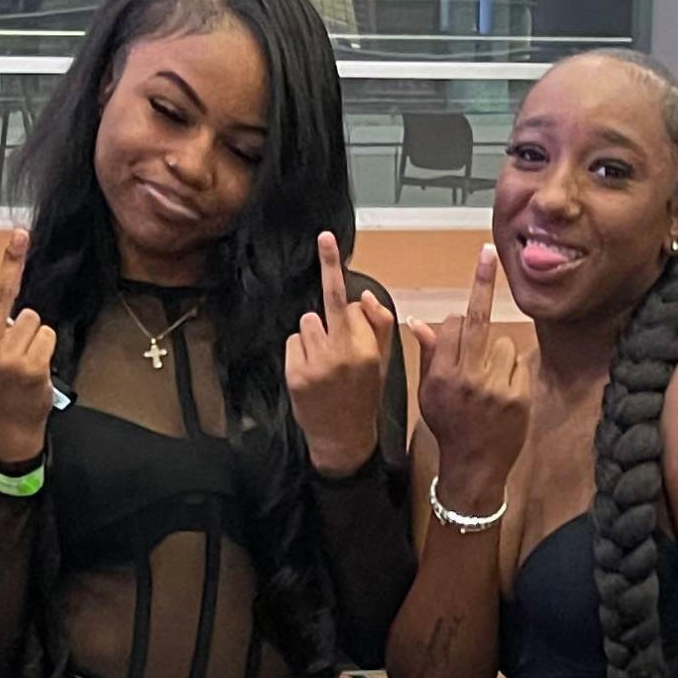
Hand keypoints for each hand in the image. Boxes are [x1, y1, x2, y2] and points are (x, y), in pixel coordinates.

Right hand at [0, 227, 55, 457]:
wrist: (7, 422)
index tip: (5, 251)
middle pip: (1, 291)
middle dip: (13, 257)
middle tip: (20, 235)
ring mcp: (6, 359)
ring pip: (30, 318)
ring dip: (30, 333)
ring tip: (20, 354)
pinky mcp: (31, 368)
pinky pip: (46, 335)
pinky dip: (45, 346)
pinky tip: (34, 363)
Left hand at [285, 231, 398, 475]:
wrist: (343, 439)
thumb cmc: (364, 396)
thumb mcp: (383, 363)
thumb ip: (378, 325)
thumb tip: (361, 296)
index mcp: (367, 349)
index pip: (351, 304)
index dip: (345, 290)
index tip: (327, 240)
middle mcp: (341, 353)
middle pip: (329, 304)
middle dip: (327, 269)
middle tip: (325, 238)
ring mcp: (315, 364)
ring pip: (309, 322)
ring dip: (316, 334)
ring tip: (326, 361)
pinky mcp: (295, 374)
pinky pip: (295, 342)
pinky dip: (301, 351)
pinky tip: (312, 371)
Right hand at [415, 245, 529, 509]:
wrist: (474, 467)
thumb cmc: (449, 427)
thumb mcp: (428, 394)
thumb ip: (429, 356)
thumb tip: (420, 322)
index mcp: (441, 375)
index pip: (453, 324)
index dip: (462, 314)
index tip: (477, 269)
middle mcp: (465, 378)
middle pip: (476, 320)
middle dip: (481, 282)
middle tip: (488, 253)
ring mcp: (494, 387)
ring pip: (501, 342)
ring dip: (496, 354)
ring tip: (489, 381)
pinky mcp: (518, 396)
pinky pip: (518, 363)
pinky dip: (512, 371)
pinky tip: (503, 392)